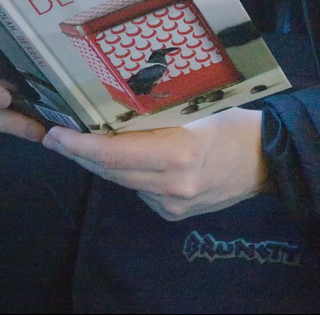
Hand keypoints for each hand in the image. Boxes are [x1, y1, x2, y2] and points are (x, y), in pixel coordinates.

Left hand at [41, 107, 268, 219]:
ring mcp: (173, 203)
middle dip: (79, 153)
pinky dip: (127, 174)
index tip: (55, 133)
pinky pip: (138, 190)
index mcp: (178, 151)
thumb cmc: (230, 121)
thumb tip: (111, 105)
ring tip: (78, 141)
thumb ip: (154, 113)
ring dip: (99, 163)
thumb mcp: (193, 108)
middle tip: (53, 136)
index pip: (114, 154)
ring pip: (122, 182)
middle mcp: (172, 183)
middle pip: (111, 171)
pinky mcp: (174, 214)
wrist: (266, 160)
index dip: (79, 145)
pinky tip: (125, 157)